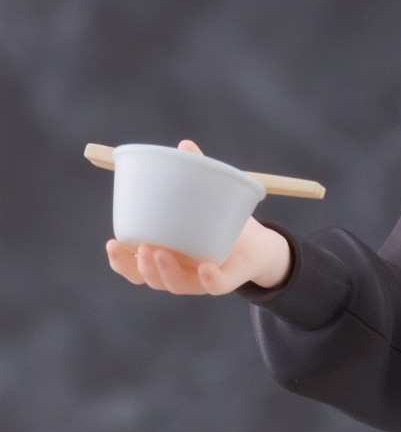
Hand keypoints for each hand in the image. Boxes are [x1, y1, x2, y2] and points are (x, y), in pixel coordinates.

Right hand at [105, 140, 292, 295]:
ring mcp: (202, 279)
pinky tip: (205, 269)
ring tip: (160, 251)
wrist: (258, 243)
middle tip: (141, 246)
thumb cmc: (220, 221)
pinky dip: (209, 279)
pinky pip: (216, 285)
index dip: (121, 261)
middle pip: (152, 278)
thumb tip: (185, 146)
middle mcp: (179, 272)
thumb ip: (195, 174)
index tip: (112, 243)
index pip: (135, 267)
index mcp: (164, 256)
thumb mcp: (206, 198)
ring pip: (178, 284)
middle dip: (141, 266)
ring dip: (166, 271)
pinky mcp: (228, 279)